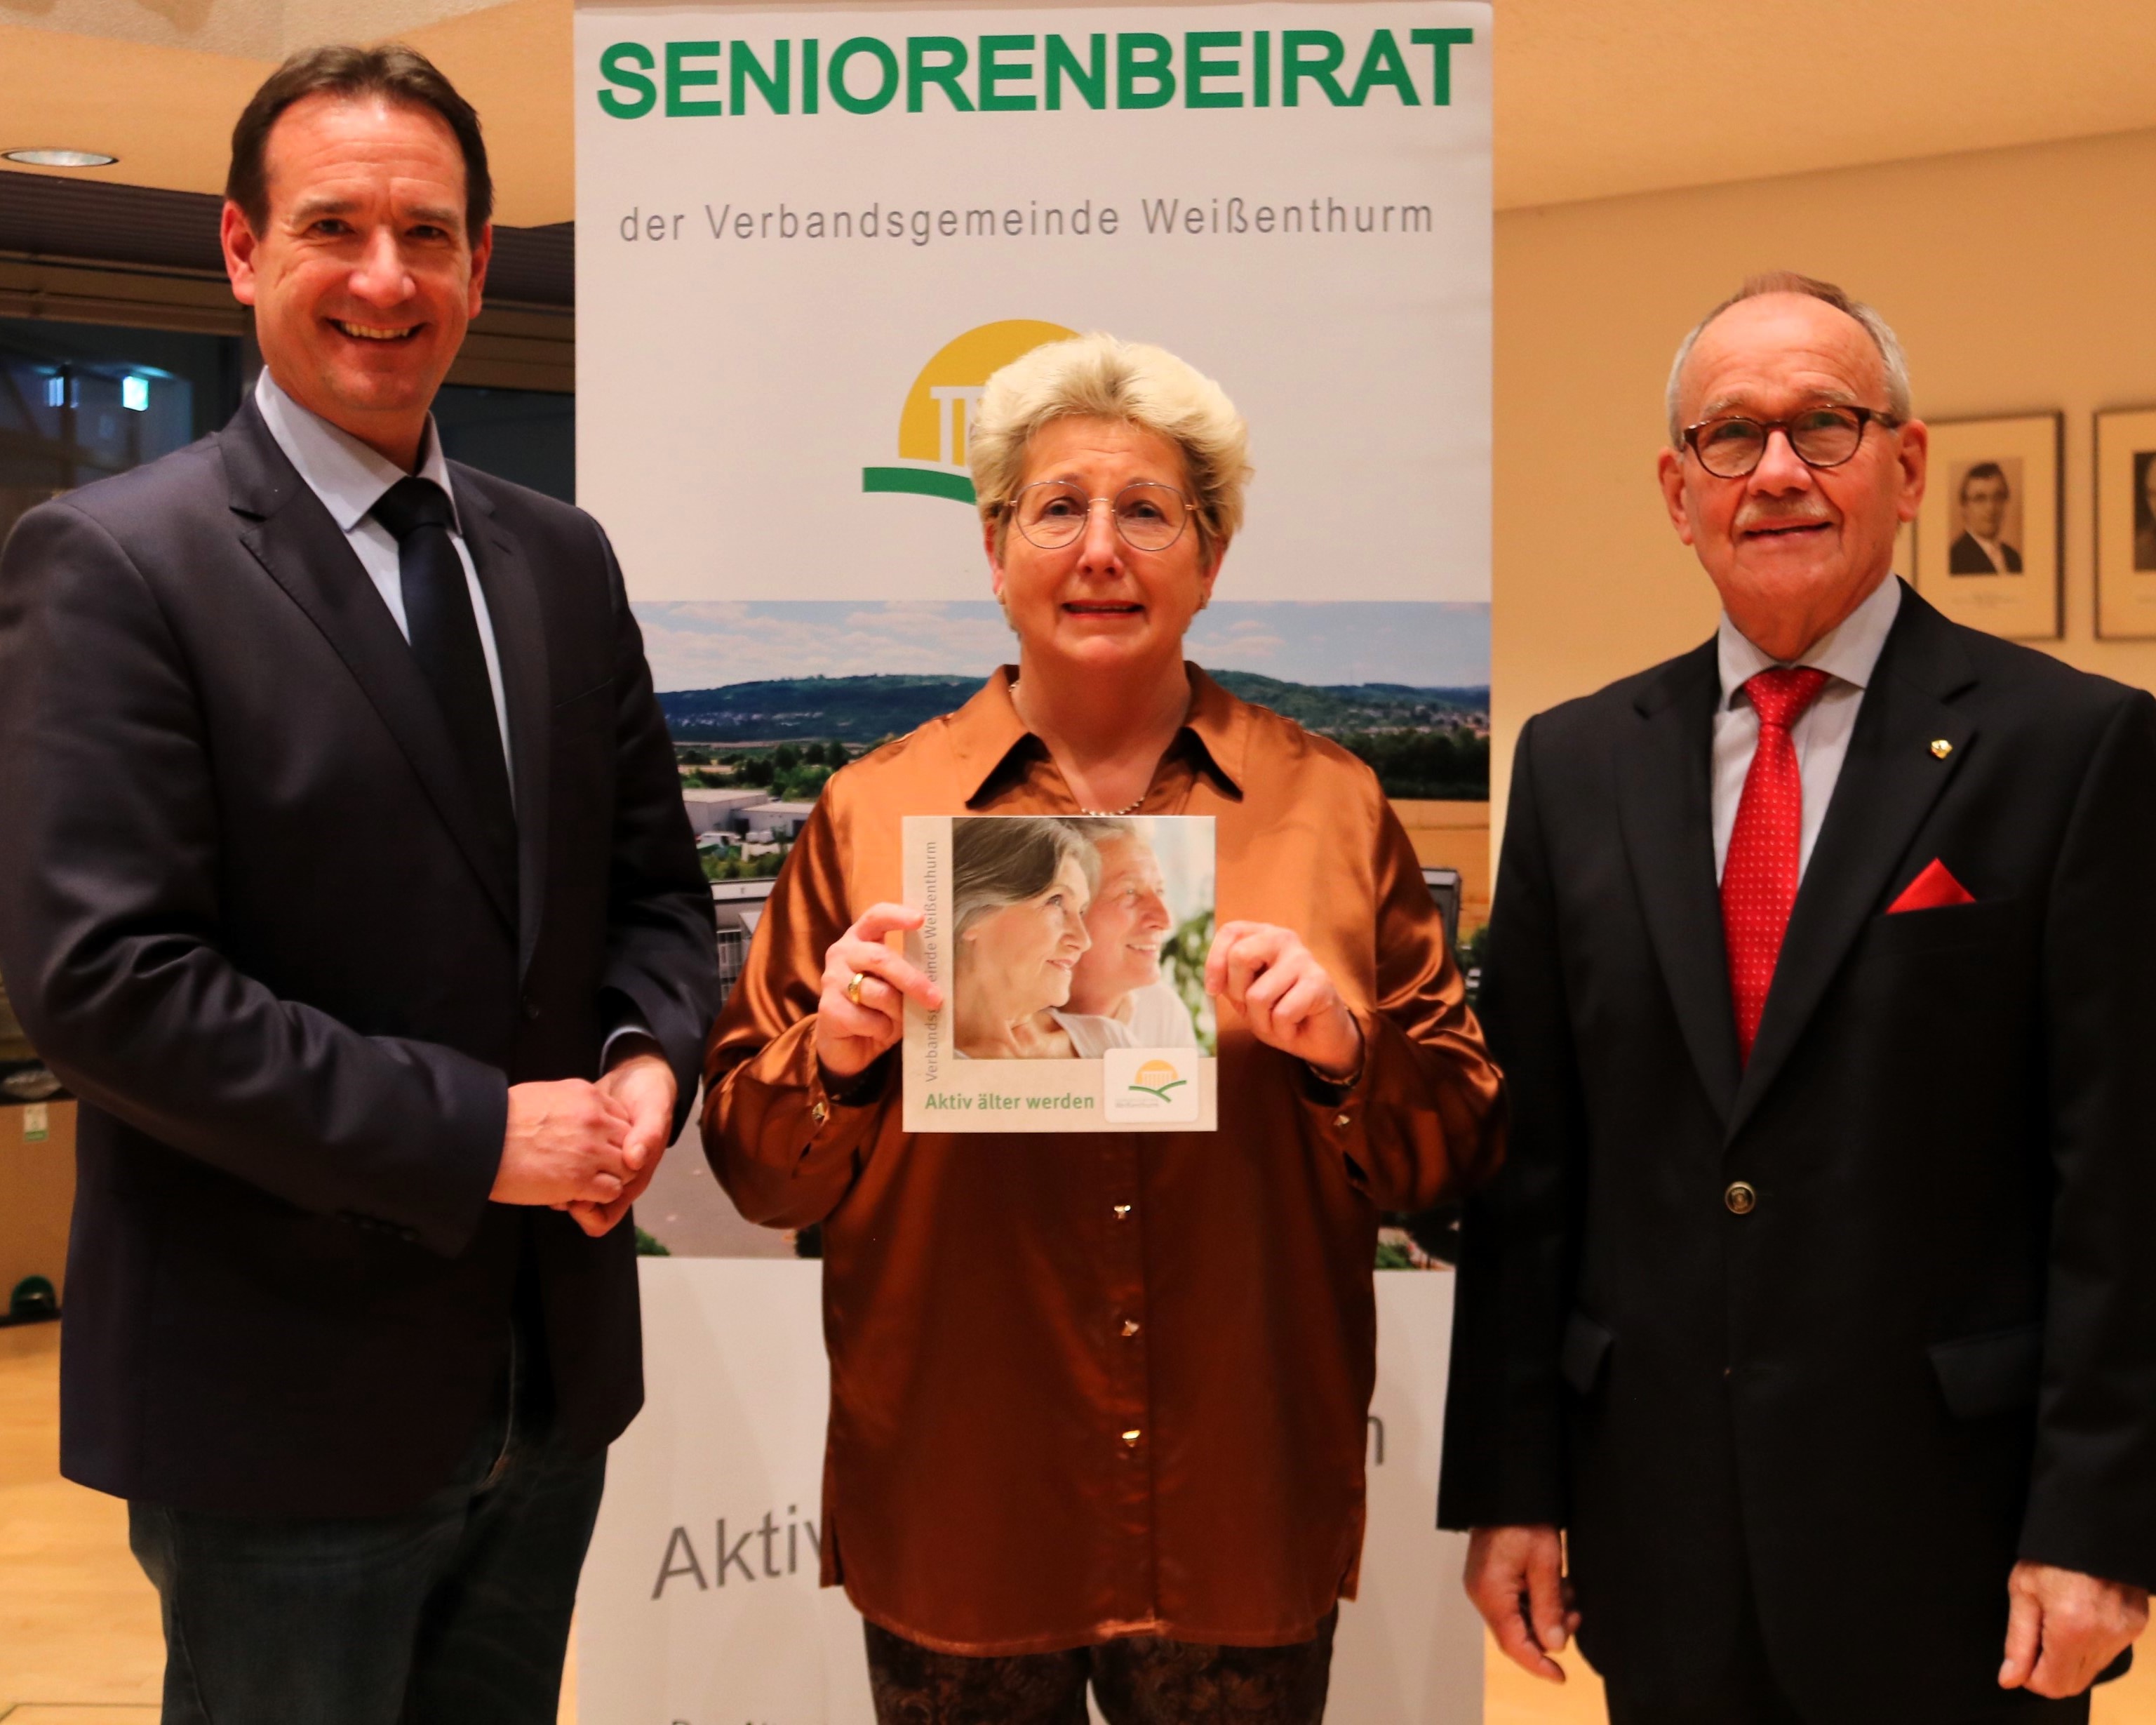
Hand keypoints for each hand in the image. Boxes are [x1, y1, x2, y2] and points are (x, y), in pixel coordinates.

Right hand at [493, 1078, 632, 1209]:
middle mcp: (595, 1119)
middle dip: (615, 1158)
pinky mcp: (581, 1179)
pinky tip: (579, 1194)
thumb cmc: (500, 1120)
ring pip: (626, 1168)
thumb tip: (571, 1111)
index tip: (596, 1147)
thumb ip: (568, 1103)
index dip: (612, 1136)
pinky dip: (599, 1196)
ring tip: (587, 1184)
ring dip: (609, 1178)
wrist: (477, 1141)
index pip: (621, 1117)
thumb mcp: (542, 1095)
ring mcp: (591, 1150)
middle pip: (629, 1141)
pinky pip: (612, 1190)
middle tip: (595, 1170)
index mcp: (586, 1095)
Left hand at [565, 1041, 677, 1237]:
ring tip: (545, 1162)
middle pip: (581, 1210)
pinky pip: (563, 1171)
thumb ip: (648, 1134)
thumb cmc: (651, 1095)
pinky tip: (548, 1145)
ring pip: (568, 1192)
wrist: (637, 1075)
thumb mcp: (655, 1110)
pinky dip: (553, 1164)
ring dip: (554, 1183)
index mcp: (631, 1178)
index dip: (586, 1214)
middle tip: (549, 1180)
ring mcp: (596, 1165)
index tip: (573, 1197)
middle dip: (564, 1199)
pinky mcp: (583, 1150)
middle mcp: (612, 1178)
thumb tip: (634, 1160)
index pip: (602, 1219)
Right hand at [817, 903, 941, 1082]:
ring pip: (878, 992)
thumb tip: (942, 977)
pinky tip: (876, 1032)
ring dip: (897, 1012)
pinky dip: (881, 1029)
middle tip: (936, 999)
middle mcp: (842, 953)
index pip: (876, 917)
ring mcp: (832, 979)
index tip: (921, 919)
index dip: (897, 915)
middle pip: (880, 958)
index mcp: (861, 939)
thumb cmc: (878, 1010)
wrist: (848, 1045)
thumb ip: (910, 975)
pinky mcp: (828, 1007)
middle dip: (912, 980)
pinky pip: (867, 1019)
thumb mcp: (897, 988)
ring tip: (897, 1021)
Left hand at [1202, 921, 1362, 1077]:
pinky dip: (1282, 1030)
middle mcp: (1284, 939)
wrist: (1316, 1037)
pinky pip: (1282, 1013)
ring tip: (1275, 1021)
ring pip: (1258, 995)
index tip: (1213, 990)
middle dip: (1237, 993)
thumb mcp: (1243, 994)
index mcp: (1263, 935)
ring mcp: (1304, 958)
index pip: (1230, 931)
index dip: (1214, 962)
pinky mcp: (1320, 982)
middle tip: (1251, 1007)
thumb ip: (1227, 980)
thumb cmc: (1277, 1012)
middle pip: (1240, 956)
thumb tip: (1213, 981)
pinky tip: (1293, 1027)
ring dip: (1261, 1021)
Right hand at [1466, 1524, 1578, 1683]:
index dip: (1538, 1665)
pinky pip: (1514, 1602)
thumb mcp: (1545, 1565)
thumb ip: (1548, 1608)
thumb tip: (1554, 1646)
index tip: (1560, 1677)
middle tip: (1575, 1616)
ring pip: (1517, 1618)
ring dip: (1545, 1613)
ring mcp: (1483, 1585)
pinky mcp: (1489, 1577)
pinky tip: (1555, 1587)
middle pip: (1515, 1633)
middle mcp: (1480, 1593)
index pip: (1513, 1643)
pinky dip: (1536, 1601)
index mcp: (1490, 1593)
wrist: (1508, 1489)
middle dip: (1548, 1631)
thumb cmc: (1524, 1520)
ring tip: (1568, 1593)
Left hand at [1999, 1561, 2146, 1696]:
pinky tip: (2078, 1616)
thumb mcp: (2022, 1591)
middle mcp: (2104, 1636)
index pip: (2053, 1685)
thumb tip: (2010, 1679)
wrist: (2091, 1526)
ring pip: (2092, 1670)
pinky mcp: (2136, 1625)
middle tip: (2036, 1639)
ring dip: (2069, 1658)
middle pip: (2074, 1683)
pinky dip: (2090, 1645)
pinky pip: (2108, 1651)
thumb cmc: (2051, 1554)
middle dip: (2049, 1670)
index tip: (2022, 1661)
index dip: (2031, 1678)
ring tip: (2057, 1621)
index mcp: (2072, 1628)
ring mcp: (2124, 1632)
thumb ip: (2018, 1641)